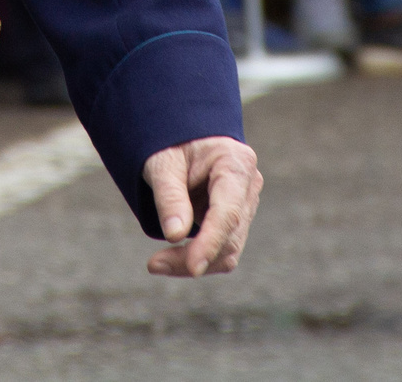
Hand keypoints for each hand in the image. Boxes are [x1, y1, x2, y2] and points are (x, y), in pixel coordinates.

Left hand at [142, 136, 261, 278]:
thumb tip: (175, 236)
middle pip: (229, 236)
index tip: (194, 267)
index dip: (211, 242)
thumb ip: (170, 197)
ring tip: (156, 263)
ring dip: (193, 261)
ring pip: (228, 249)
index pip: (228, 212)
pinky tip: (169, 257)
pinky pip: (221, 248)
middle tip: (153, 265)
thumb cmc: (172, 142)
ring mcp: (245, 204)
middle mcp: (248, 186)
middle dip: (193, 257)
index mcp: (236, 163)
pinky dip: (196, 256)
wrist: (182, 134)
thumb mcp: (163, 162)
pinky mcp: (234, 219)